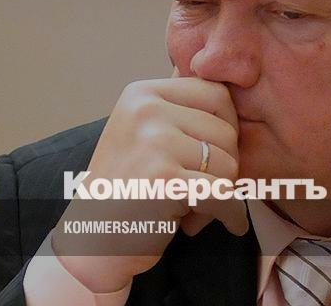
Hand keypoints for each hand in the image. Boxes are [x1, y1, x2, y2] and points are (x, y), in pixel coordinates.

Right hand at [51, 74, 247, 291]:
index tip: (216, 157)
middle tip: (204, 192)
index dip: (228, 129)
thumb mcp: (145, 134)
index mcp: (142, 94)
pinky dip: (230, 213)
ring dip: (224, 194)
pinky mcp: (163, 178)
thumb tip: (237, 88)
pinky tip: (225, 223)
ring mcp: (153, 141)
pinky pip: (222, 192)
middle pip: (226, 131)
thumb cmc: (128, 191)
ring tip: (196, 208)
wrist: (92, 242)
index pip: (217, 95)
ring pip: (228, 163)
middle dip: (226, 167)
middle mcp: (145, 109)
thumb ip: (181, 112)